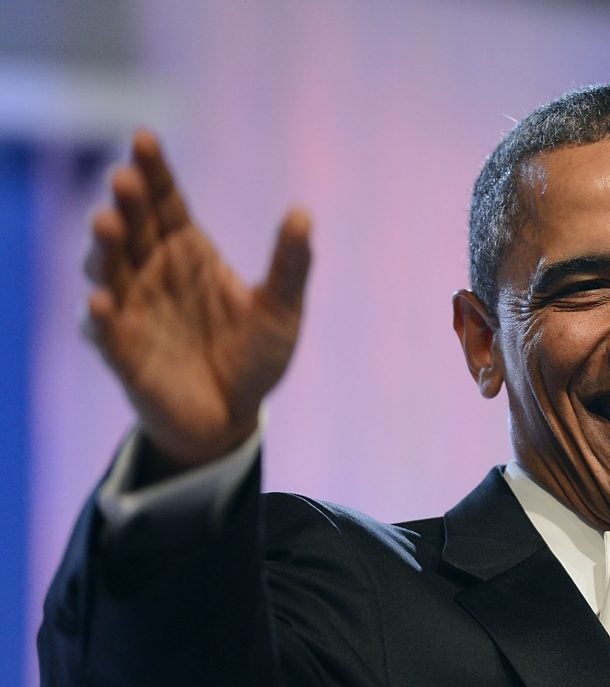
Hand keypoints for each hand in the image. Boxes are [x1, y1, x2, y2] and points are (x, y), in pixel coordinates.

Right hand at [84, 130, 311, 472]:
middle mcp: (152, 271)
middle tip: (126, 178)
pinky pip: (102, 330)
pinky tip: (103, 302)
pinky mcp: (121, 351)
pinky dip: (99, 315)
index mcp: (188, 251)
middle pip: (132, 225)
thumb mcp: (283, 309)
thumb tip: (302, 214)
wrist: (234, 416)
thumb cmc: (256, 356)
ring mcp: (132, 308)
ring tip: (108, 224)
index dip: (152, 169)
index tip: (144, 138)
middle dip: (125, 200)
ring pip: (105, 267)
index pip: (164, 201)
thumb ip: (291, 265)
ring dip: (103, 245)